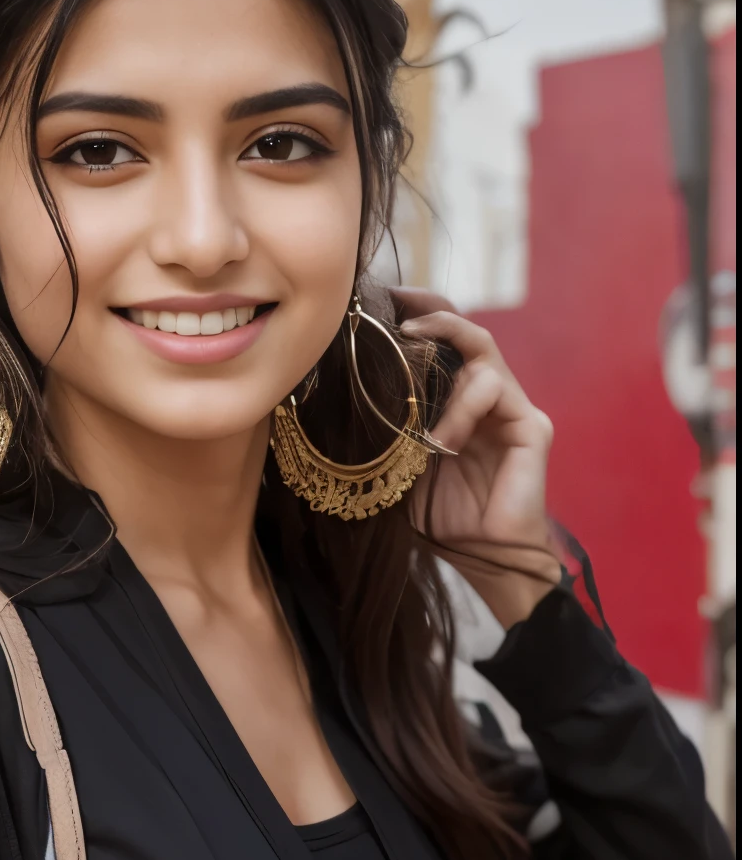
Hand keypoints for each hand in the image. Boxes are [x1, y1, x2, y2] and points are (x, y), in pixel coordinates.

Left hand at [391, 288, 561, 627]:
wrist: (481, 559)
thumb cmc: (437, 515)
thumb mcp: (395, 463)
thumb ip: (382, 427)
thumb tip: (327, 395)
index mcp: (458, 399)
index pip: (443, 340)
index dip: (419, 312)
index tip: (383, 301)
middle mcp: (489, 395)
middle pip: (468, 331)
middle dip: (433, 313)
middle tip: (400, 314)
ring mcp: (514, 408)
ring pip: (483, 356)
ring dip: (444, 384)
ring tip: (423, 431)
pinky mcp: (533, 427)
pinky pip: (496, 391)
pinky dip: (463, 411)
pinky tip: (444, 445)